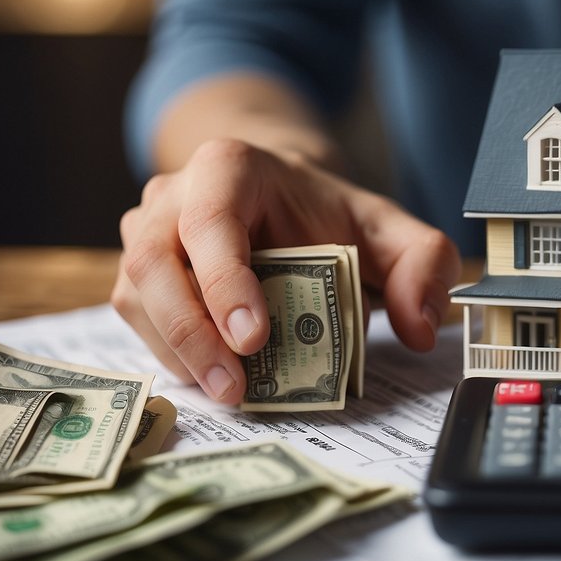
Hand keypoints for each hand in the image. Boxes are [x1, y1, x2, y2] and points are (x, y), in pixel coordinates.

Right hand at [113, 138, 460, 402]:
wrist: (285, 201)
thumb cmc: (330, 216)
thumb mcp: (391, 230)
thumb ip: (423, 265)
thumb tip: (420, 328)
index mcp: (229, 167)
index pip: (211, 221)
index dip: (225, 280)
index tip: (254, 337)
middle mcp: (173, 194)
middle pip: (155, 262)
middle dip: (192, 332)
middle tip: (235, 387)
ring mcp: (145, 232)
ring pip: (137, 295)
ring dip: (177, 351)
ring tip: (230, 393)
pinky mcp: (139, 274)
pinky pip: (137, 317)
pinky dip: (171, 353)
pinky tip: (213, 376)